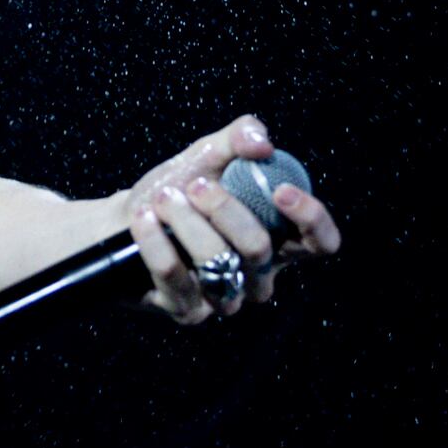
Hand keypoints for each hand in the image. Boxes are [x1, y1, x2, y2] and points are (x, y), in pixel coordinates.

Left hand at [124, 113, 340, 323]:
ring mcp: (226, 296)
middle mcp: (259, 273)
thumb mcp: (210, 154)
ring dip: (187, 223)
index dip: (311, 219)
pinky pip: (177, 278)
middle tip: (195, 185)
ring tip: (163, 198)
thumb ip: (240, 137)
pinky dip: (156, 242)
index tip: (280, 190)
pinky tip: (144, 219)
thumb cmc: (181, 188)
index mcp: (278, 237)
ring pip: (218, 263)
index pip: (320, 242)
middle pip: (260, 248)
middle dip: (224, 209)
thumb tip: (263, 143)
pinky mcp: (188, 309)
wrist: (127, 218)